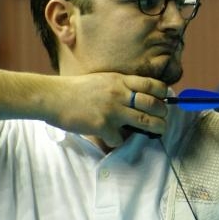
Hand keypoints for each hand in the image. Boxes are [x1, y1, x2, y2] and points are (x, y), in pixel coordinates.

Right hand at [46, 72, 167, 147]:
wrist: (52, 97)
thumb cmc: (76, 89)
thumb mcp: (103, 79)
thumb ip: (121, 86)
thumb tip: (140, 95)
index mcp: (120, 80)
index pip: (152, 85)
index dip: (164, 93)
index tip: (166, 99)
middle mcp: (119, 94)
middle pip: (153, 104)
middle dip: (164, 113)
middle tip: (164, 118)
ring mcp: (112, 110)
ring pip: (145, 121)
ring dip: (155, 128)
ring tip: (158, 130)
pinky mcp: (102, 126)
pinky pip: (120, 138)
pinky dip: (118, 140)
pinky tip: (112, 137)